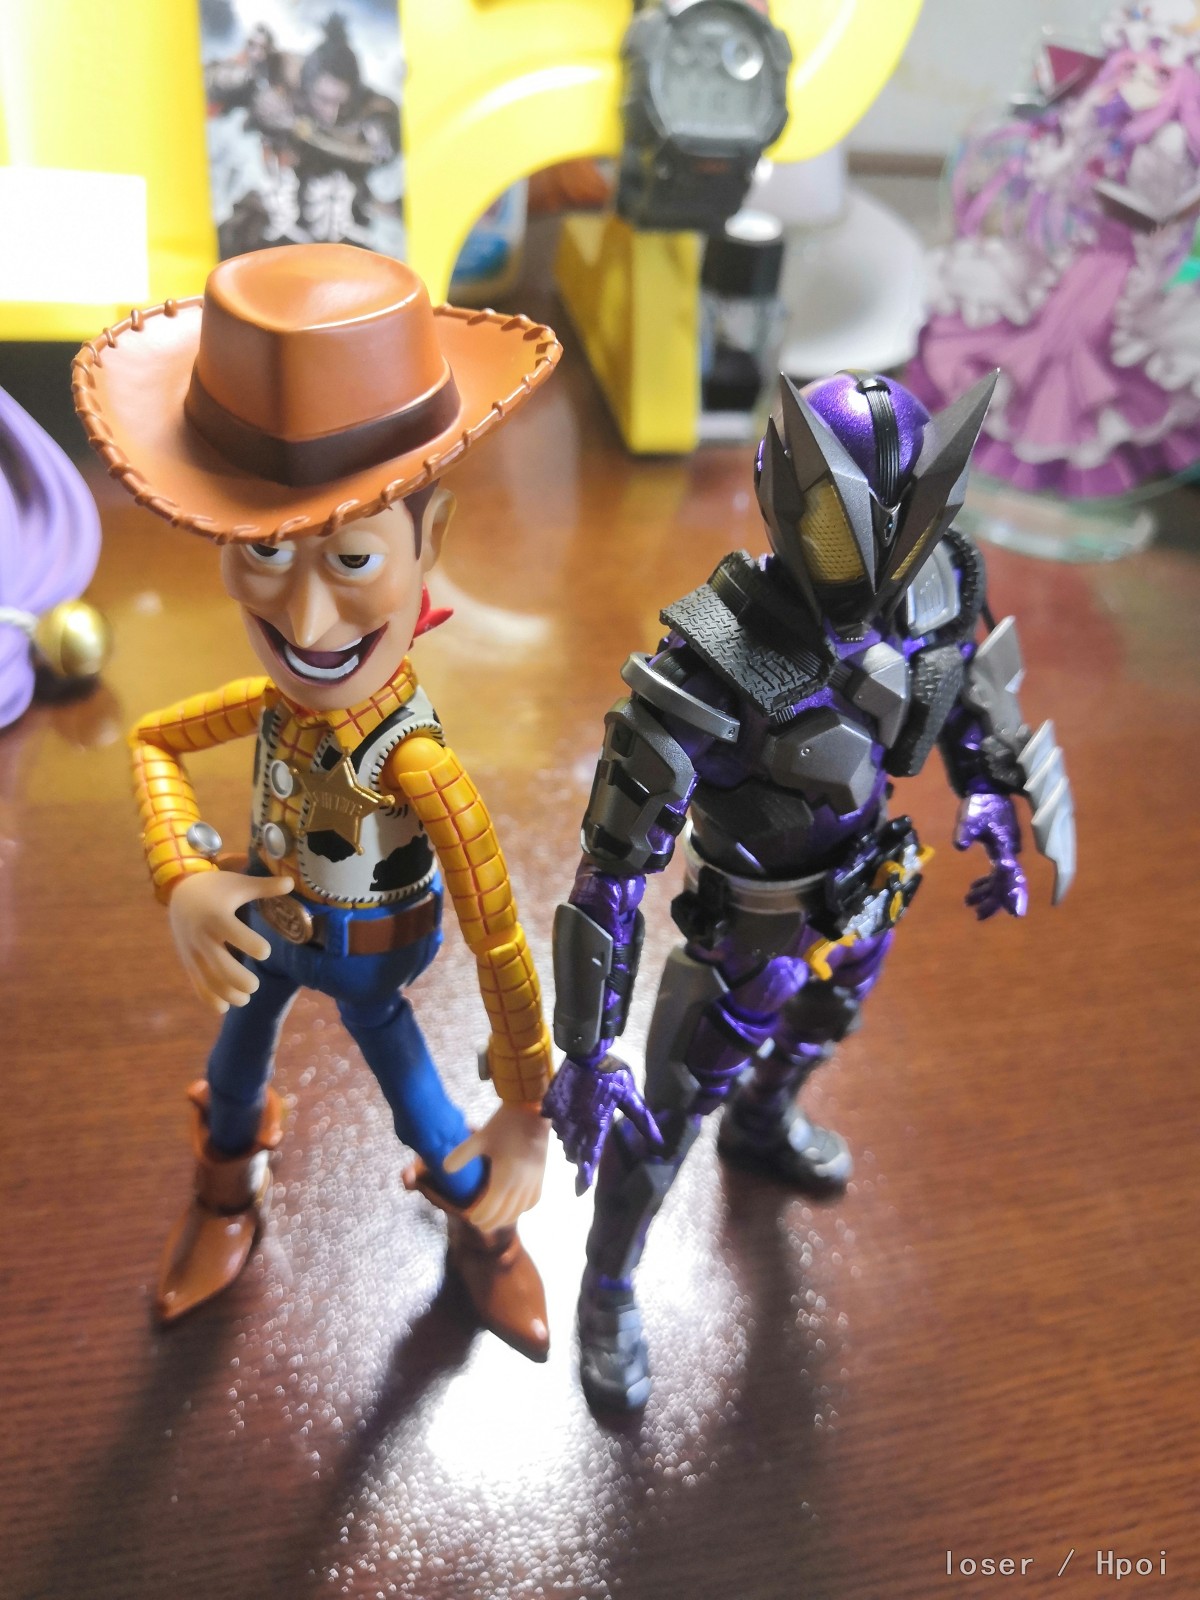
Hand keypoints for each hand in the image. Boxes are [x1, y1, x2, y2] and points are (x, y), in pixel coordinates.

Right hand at [167, 870, 293, 1013]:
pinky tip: (224, 1007)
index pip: (235, 934)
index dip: (253, 945)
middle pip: (220, 966)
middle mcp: (203, 936)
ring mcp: (194, 951)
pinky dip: (209, 999)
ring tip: (245, 999)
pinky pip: (196, 984)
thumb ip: (265, 887)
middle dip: (240, 981)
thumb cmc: (216, 888)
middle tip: (255, 985)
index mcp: (217, 916)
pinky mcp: (188, 960)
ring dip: (227, 995)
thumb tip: (292, 882)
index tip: (265, 952)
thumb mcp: (239, 884)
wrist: (179, 893)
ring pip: (208, 980)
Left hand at [444, 1101, 548, 1230]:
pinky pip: (533, 1201)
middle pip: (505, 1214)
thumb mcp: (480, 1138)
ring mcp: (533, 1181)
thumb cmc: (505, 1123)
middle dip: (491, 1221)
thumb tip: (444, 1169)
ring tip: (494, 1219)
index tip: (470, 1218)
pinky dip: (522, 1208)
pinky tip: (515, 1206)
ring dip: (506, 1218)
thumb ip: (462, 1155)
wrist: (533, 1109)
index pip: (491, 1209)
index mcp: (504, 1178)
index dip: (480, 1216)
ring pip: (520, 1210)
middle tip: (478, 1223)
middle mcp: (521, 1184)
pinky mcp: (541, 1175)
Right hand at [542, 1054, 661, 1194]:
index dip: (585, 1175)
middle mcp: (576, 1123)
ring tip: (579, 1137)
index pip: (590, 1157)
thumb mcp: (632, 1096)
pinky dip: (560, 1125)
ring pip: (563, 1139)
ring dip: (570, 1142)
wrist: (586, 1050)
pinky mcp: (551, 1103)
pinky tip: (568, 1118)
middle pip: (573, 1152)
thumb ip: (644, 1122)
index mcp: (596, 1124)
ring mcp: (561, 1113)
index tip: (581, 1190)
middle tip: (585, 1158)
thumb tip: (660, 1143)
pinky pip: (553, 1122)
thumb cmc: (612, 1073)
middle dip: (579, 1159)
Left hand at [954, 792, 1028, 920]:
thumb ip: (965, 832)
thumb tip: (960, 846)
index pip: (1011, 876)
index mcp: (1006, 849)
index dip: (1014, 895)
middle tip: (977, 915)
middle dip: (994, 901)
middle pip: (1005, 883)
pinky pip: (995, 872)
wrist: (988, 789)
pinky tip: (973, 889)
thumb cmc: (979, 803)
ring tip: (969, 903)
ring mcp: (1005, 851)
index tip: (1016, 914)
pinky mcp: (999, 848)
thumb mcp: (970, 817)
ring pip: (999, 879)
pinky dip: (986, 882)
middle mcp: (1009, 853)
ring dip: (987, 893)